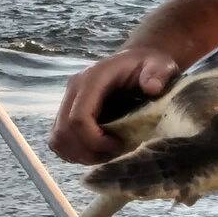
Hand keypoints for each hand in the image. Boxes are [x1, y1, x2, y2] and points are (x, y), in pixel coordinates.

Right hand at [48, 47, 178, 163]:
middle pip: (63, 133)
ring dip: (82, 155)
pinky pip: (61, 142)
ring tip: (109, 153)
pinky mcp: (68, 114)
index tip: (120, 144)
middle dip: (89, 152)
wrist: (137, 62)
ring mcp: (68, 102)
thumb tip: (152, 88)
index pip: (78, 119)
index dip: (95, 141)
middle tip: (115, 152)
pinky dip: (78, 153)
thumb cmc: (149, 65)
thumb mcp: (160, 65)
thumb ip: (157, 73)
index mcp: (92, 79)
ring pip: (58, 140)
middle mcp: (74, 90)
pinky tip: (100, 151)